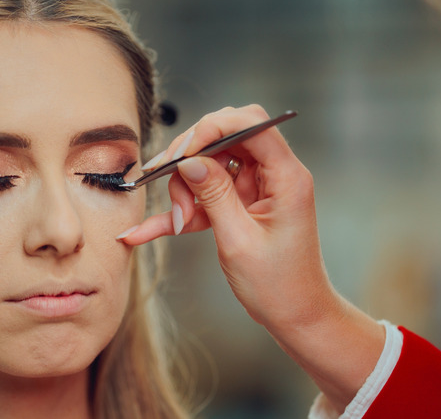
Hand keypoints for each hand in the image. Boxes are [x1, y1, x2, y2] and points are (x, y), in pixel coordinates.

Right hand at [118, 105, 383, 411]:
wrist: (295, 315)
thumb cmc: (278, 284)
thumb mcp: (239, 240)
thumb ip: (213, 195)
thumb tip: (189, 161)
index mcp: (286, 177)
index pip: (250, 124)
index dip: (212, 128)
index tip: (181, 154)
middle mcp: (273, 174)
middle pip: (226, 137)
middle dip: (192, 157)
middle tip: (170, 185)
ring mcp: (256, 187)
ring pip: (211, 164)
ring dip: (185, 188)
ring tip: (178, 220)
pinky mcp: (241, 203)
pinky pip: (206, 193)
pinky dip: (181, 208)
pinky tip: (145, 230)